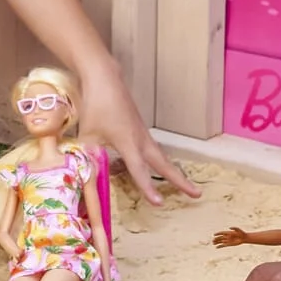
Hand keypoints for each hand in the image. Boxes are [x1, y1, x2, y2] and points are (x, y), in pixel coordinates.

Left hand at [74, 62, 200, 208]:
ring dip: (172, 171)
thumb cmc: (95, 104)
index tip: (159, 203)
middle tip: (197, 194)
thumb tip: (83, 176)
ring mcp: (142, 132)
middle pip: (164, 163)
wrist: (105, 77)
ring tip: (184, 185)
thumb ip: (87, 157)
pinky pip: (153, 148)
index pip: (139, 169)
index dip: (148, 187)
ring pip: (161, 156)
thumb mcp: (87, 134)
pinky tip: (159, 167)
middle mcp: (140, 139)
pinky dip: (161, 161)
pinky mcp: (139, 127)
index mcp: (128, 141)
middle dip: (180, 180)